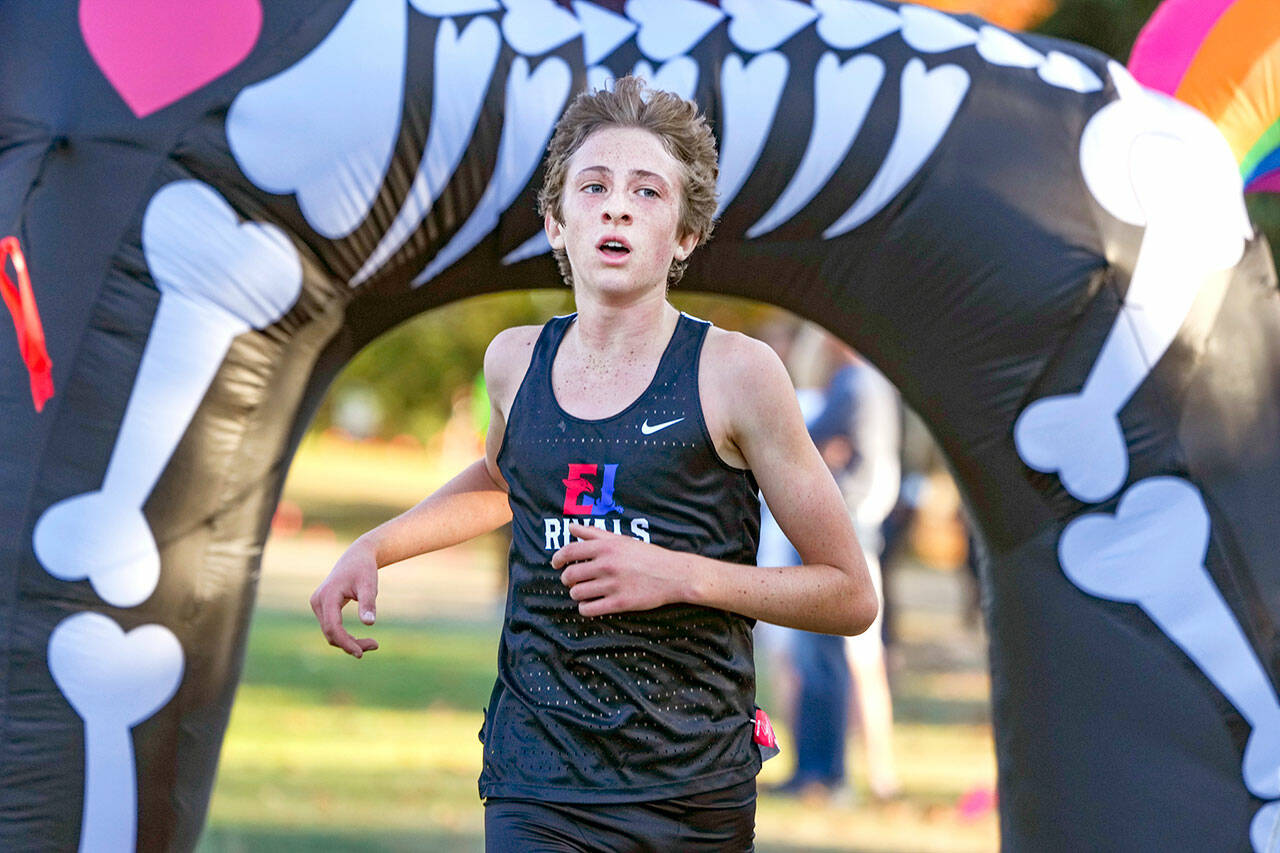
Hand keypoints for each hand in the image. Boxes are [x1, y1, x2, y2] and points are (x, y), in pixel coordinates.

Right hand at [309, 539, 379, 657]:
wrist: (356, 557)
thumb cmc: (364, 569)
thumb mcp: (369, 585)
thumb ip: (368, 603)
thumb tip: (369, 623)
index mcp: (328, 596)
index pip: (333, 627)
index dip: (346, 642)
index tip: (361, 653)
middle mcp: (318, 602)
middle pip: (331, 633)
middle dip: (351, 644)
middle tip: (376, 645)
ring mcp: (318, 605)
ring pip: (330, 633)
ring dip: (348, 642)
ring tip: (373, 644)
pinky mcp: (322, 607)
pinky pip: (331, 628)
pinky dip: (345, 636)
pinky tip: (361, 640)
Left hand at [550, 523, 685, 615]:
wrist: (673, 575)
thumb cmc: (646, 555)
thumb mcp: (621, 539)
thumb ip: (594, 533)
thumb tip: (571, 527)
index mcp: (606, 547)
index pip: (569, 551)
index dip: (557, 558)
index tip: (555, 563)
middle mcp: (606, 565)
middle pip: (570, 575)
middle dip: (568, 579)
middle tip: (573, 580)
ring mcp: (612, 585)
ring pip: (577, 593)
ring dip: (577, 594)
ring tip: (585, 592)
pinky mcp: (619, 603)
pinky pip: (588, 609)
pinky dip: (585, 608)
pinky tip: (591, 604)